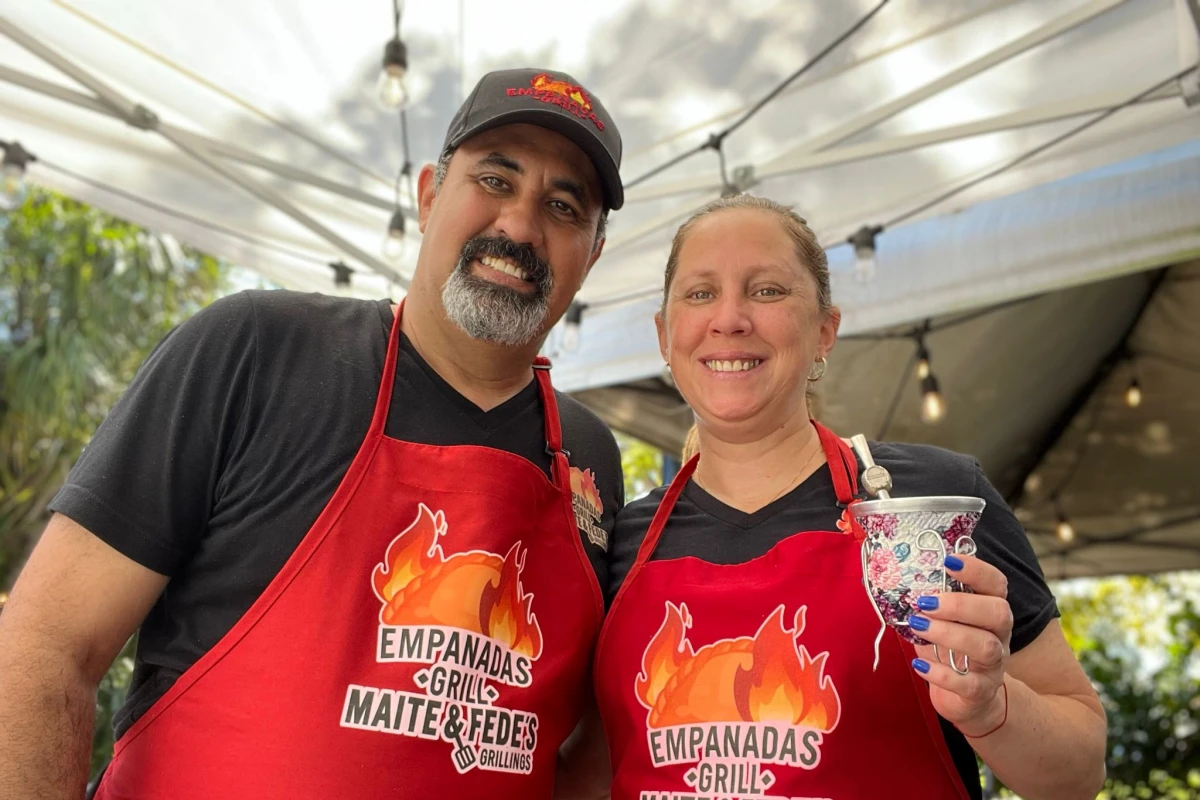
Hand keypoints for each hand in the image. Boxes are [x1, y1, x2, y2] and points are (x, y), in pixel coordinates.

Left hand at [908, 554, 1012, 736]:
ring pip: (985, 646)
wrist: (969, 700)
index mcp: (990, 611)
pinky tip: (920, 664)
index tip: (948, 560)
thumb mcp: (944, 623)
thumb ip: (931, 603)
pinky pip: (968, 684)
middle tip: (925, 603)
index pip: (996, 584)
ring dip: (949, 634)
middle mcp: (999, 635)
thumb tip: (895, 577)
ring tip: (918, 626)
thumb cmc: (952, 652)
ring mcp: (994, 665)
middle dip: (960, 604)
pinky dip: (942, 674)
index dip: (977, 570)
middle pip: (998, 613)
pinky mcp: (981, 692)